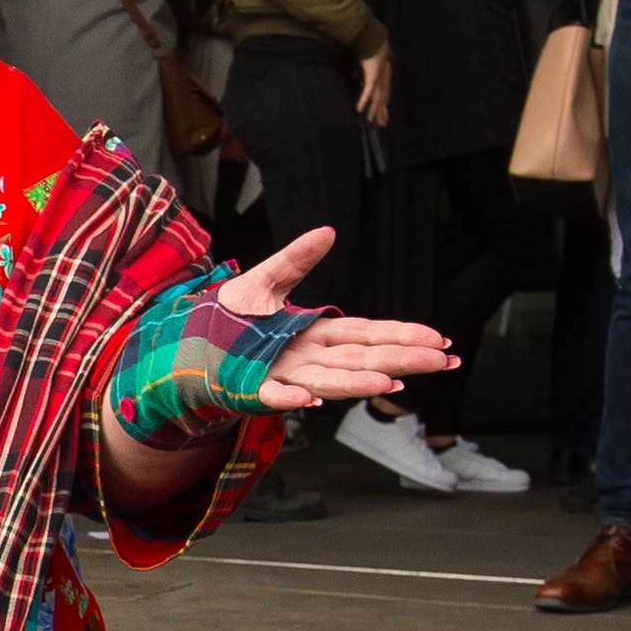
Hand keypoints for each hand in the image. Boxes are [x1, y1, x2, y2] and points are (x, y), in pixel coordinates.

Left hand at [218, 228, 455, 411]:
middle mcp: (309, 358)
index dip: (403, 336)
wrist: (188, 343)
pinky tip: (308, 398)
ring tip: (390, 383)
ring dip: (357, 383)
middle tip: (442, 361)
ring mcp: (284, 375)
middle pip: (362, 358)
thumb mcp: (266, 280)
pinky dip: (291, 397)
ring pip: (328, 380)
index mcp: (316, 333)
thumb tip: (328, 231)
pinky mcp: (252, 388)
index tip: (439, 339)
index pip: (369, 334)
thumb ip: (297, 259)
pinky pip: (274, 394)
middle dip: (402, 360)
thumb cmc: (231, 317)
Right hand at [356, 41, 390, 127]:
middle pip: (384, 99)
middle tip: (382, 125)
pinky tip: (359, 109)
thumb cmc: (370, 48)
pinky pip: (368, 92)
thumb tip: (357, 75)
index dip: (384, 106)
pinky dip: (364, 101)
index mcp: (383, 75)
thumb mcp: (368, 62)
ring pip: (377, 98)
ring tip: (371, 120)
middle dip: (382, 112)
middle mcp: (383, 78)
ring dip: (374, 110)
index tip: (384, 116)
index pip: (385, 94)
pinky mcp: (373, 76)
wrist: (373, 39)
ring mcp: (379, 78)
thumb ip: (364, 70)